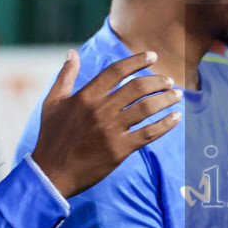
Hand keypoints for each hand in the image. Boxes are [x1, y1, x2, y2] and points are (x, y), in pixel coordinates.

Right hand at [33, 50, 182, 198]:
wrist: (52, 174)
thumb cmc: (51, 137)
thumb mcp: (52, 103)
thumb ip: (65, 76)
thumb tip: (72, 53)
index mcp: (85, 96)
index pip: (116, 71)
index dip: (137, 60)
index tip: (152, 56)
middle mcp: (100, 110)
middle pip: (137, 87)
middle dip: (158, 81)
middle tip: (168, 80)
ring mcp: (111, 130)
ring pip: (147, 108)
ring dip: (166, 99)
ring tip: (176, 95)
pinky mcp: (120, 150)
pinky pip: (149, 133)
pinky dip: (165, 124)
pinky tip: (176, 118)